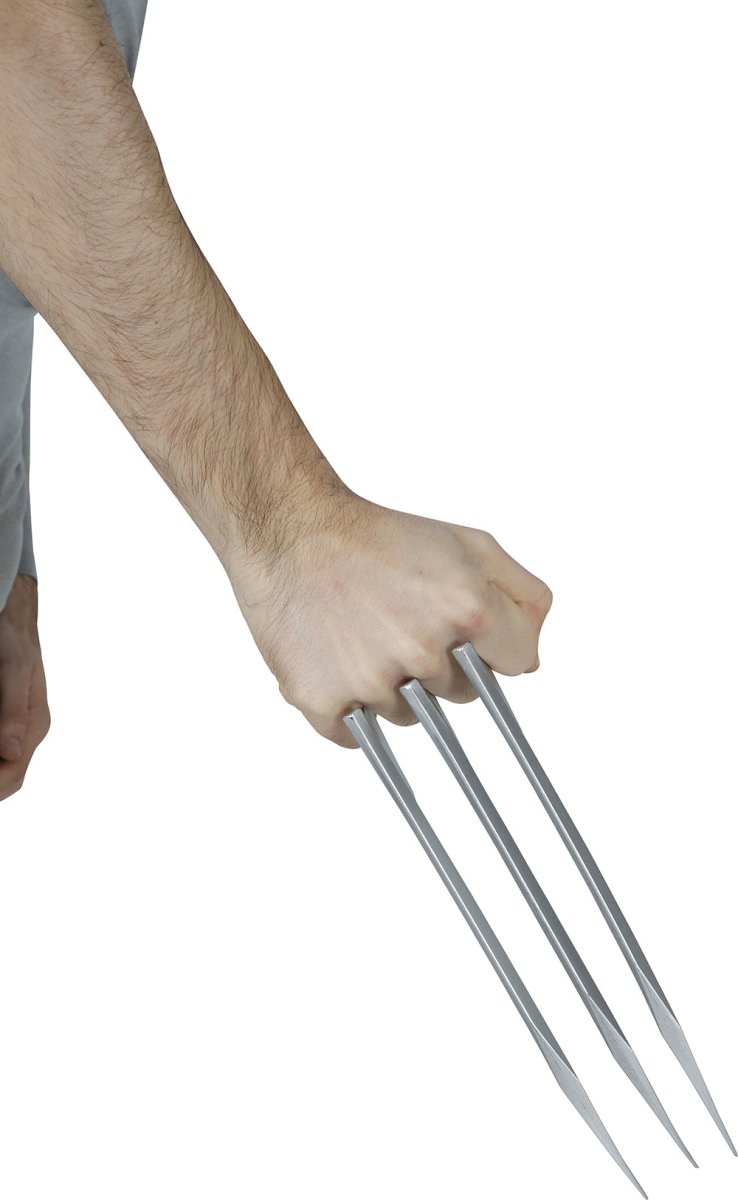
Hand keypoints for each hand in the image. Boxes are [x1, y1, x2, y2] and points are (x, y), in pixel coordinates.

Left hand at [0, 573, 50, 799]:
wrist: (11, 612)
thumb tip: (12, 752)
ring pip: (0, 761)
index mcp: (33, 725)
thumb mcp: (12, 670)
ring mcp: (11, 725)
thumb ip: (13, 712)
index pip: (12, 775)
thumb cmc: (12, 637)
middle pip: (4, 775)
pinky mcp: (2, 718)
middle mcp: (24, 731)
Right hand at [228, 494, 552, 747]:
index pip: (517, 663)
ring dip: (397, 690)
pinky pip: (358, 739)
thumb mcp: (470, 544)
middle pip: (465, 695)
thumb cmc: (382, 536)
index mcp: (468, 608)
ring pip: (411, 719)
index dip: (496, 646)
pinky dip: (351, 713)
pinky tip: (341, 667)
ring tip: (367, 636)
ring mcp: (371, 681)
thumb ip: (523, 597)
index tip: (472, 635)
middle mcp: (423, 650)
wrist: (292, 531)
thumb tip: (531, 663)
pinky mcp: (323, 701)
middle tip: (406, 623)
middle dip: (445, 665)